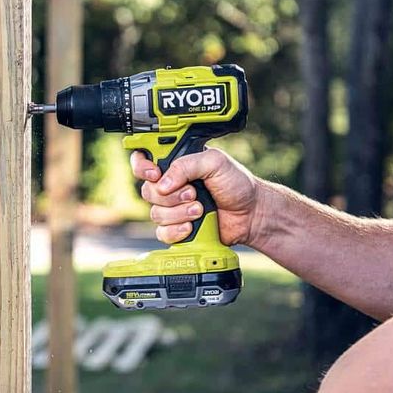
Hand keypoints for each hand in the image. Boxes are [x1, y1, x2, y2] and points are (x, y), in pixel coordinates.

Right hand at [130, 147, 261, 245]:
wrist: (251, 214)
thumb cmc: (237, 184)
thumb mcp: (215, 162)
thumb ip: (186, 165)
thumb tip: (163, 183)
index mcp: (175, 164)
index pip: (143, 160)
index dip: (141, 167)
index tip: (155, 174)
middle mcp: (170, 185)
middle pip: (147, 190)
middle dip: (170, 196)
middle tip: (193, 193)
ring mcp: (172, 208)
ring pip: (155, 213)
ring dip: (178, 213)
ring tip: (200, 209)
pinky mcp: (176, 228)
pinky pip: (162, 232)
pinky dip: (176, 231)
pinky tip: (191, 227)